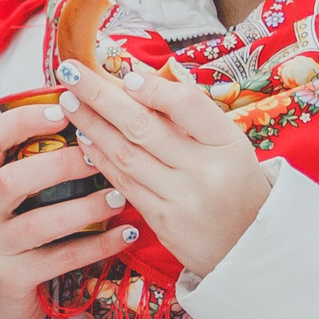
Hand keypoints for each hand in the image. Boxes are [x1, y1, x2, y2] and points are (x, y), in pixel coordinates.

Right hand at [0, 101, 134, 318]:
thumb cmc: (17, 242)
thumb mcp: (11, 203)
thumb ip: (32, 167)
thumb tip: (87, 121)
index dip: (24, 120)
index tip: (63, 110)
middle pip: (9, 180)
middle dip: (59, 164)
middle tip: (99, 154)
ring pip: (36, 223)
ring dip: (84, 208)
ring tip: (119, 196)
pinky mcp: (9, 279)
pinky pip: (59, 259)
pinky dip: (96, 245)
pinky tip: (125, 234)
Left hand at [59, 57, 272, 275]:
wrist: (250, 245)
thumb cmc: (235, 184)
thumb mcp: (228, 144)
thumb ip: (190, 114)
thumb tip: (139, 78)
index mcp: (227, 144)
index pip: (186, 105)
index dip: (151, 88)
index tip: (124, 74)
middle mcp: (205, 171)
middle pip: (143, 126)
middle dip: (100, 96)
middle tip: (71, 73)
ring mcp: (182, 198)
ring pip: (126, 154)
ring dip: (92, 124)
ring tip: (69, 102)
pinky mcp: (162, 221)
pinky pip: (123, 182)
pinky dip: (100, 158)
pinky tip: (83, 138)